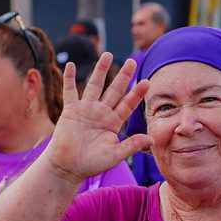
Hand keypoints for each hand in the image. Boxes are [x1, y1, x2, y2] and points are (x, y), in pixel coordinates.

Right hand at [46, 53, 152, 181]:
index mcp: (113, 122)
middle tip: (132, 62)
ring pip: (95, 85)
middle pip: (114, 90)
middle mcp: (101, 113)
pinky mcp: (70, 110)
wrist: (68, 167)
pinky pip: (70, 91)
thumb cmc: (91, 164)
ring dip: (100, 70)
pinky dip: (70, 78)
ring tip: (107, 54)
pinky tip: (71, 64)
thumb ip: (132, 146)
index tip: (147, 82)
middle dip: (123, 76)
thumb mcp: (115, 155)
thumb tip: (152, 140)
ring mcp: (86, 109)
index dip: (137, 94)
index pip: (128, 104)